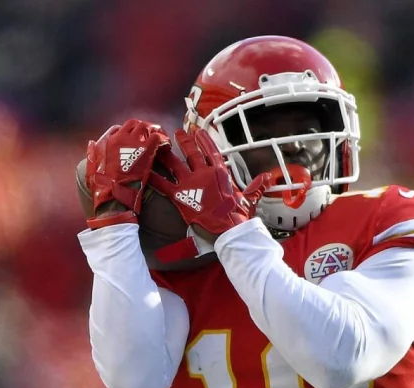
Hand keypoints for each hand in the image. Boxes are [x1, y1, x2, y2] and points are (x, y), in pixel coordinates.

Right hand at [82, 120, 168, 228]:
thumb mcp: (91, 167)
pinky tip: (166, 145)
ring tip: (160, 138)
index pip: (119, 128)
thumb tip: (91, 143)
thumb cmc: (102, 186)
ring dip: (154, 131)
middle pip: (134, 124)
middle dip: (143, 128)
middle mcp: (120, 138)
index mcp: (107, 141)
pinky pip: (157, 137)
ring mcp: (134, 142)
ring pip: (147, 127)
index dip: (128, 132)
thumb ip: (92, 153)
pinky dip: (163, 139)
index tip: (133, 138)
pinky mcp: (146, 150)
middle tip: (150, 136)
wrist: (114, 195)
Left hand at [148, 128, 275, 241]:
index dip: (204, 140)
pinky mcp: (180, 197)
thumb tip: (268, 178)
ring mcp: (191, 184)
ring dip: (166, 154)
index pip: (211, 151)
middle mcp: (204, 173)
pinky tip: (145, 170)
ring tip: (159, 145)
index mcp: (220, 172)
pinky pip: (163, 184)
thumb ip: (256, 186)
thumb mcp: (250, 198)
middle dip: (184, 142)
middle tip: (177, 134)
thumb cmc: (239, 216)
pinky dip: (154, 177)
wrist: (228, 229)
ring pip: (175, 164)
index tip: (198, 131)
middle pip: (191, 153)